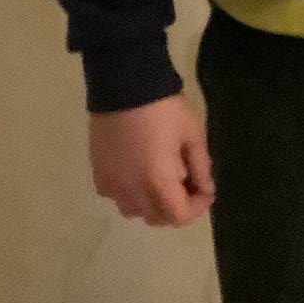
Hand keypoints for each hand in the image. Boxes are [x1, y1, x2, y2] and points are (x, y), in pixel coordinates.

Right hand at [88, 95, 214, 227]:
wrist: (124, 85)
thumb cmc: (164, 109)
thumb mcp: (192, 134)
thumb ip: (201, 167)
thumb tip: (205, 189)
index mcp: (157, 182)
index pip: (178, 216)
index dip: (197, 207)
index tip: (205, 189)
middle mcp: (131, 191)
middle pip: (157, 218)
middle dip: (177, 206)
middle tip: (186, 181)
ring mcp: (111, 184)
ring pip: (135, 211)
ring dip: (152, 202)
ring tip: (160, 176)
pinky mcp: (98, 173)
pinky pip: (116, 196)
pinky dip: (130, 192)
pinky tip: (137, 170)